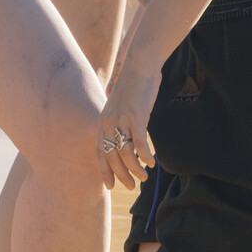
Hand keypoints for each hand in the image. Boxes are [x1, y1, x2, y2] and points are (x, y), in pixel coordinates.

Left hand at [96, 58, 158, 189]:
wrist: (140, 65)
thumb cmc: (134, 86)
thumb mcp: (121, 107)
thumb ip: (121, 123)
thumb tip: (128, 141)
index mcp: (103, 121)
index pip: (100, 151)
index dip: (104, 170)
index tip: (109, 186)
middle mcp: (109, 122)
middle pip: (112, 156)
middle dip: (121, 175)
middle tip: (131, 186)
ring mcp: (122, 119)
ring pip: (125, 152)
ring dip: (135, 168)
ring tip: (144, 178)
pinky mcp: (136, 115)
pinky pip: (139, 142)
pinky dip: (145, 155)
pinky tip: (151, 162)